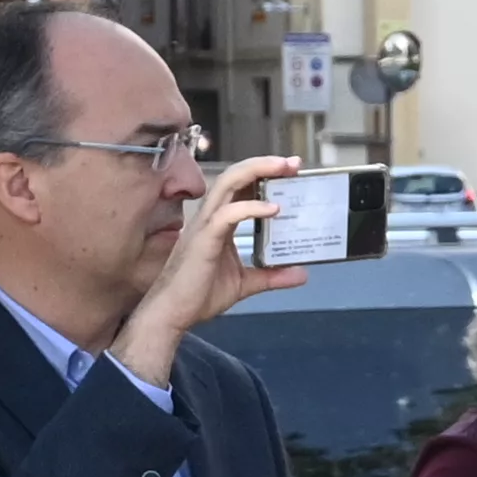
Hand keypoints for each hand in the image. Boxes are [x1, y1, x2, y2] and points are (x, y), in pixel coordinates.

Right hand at [111, 156, 303, 381]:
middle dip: (263, 165)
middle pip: (234, 178)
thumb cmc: (199, 294)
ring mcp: (204, 227)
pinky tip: (273, 208)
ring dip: (257, 173)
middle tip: (293, 162)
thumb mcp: (245, 283)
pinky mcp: (203, 240)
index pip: (241, 189)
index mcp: (219, 223)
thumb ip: (271, 275)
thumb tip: (301, 273)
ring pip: (227, 186)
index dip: (262, 175)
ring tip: (284, 169)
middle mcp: (210, 218)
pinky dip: (251, 208)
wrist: (175, 314)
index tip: (290, 169)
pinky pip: (227, 215)